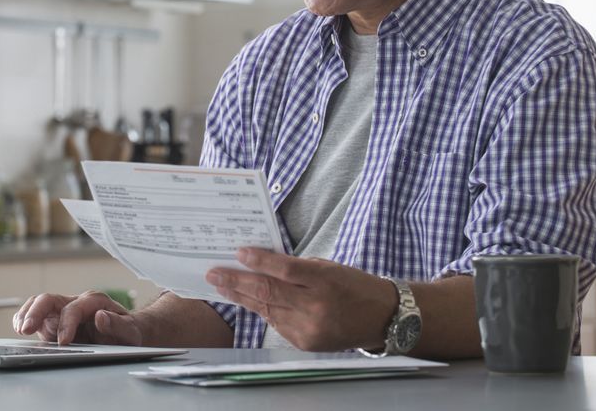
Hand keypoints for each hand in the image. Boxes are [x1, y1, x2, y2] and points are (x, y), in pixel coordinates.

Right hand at [12, 291, 142, 345]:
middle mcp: (76, 302)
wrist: (127, 333)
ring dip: (27, 315)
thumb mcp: (131, 331)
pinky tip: (20, 329)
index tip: (63, 342)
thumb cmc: (129, 332)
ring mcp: (63, 311)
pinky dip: (25, 320)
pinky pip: (36, 316)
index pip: (74, 308)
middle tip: (26, 330)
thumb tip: (101, 317)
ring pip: (39, 304)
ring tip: (20, 330)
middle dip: (36, 313)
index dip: (67, 324)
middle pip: (50, 299)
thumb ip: (118, 325)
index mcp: (94, 301)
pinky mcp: (55, 322)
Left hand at [206, 248, 395, 351]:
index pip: (284, 270)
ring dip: (242, 297)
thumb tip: (261, 263)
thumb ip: (297, 267)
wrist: (381, 317)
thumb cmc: (353, 285)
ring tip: (222, 285)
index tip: (238, 253)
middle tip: (214, 273)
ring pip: (267, 309)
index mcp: (324, 281)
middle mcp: (315, 306)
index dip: (258, 261)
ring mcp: (309, 328)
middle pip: (268, 292)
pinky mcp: (305, 342)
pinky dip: (263, 310)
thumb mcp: (328, 267)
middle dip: (236, 282)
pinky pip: (276, 323)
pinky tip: (248, 300)